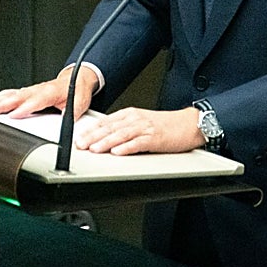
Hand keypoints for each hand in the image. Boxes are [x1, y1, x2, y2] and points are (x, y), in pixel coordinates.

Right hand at [0, 67, 98, 119]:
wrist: (77, 78)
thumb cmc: (77, 91)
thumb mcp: (80, 103)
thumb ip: (72, 113)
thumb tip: (66, 122)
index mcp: (50, 92)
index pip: (35, 101)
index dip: (25, 108)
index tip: (13, 115)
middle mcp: (38, 89)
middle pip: (18, 97)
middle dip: (2, 104)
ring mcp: (32, 90)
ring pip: (11, 95)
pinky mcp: (28, 91)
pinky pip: (12, 93)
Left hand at [74, 106, 204, 155]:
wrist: (189, 124)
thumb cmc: (165, 125)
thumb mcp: (141, 122)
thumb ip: (123, 128)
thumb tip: (105, 139)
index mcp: (130, 114)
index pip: (105, 122)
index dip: (90, 130)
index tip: (78, 138)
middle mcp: (135, 119)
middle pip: (110, 128)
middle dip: (93, 137)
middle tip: (80, 145)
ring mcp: (145, 128)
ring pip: (121, 134)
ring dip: (106, 142)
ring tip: (95, 149)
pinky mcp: (155, 138)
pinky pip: (139, 143)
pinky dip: (127, 147)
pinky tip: (118, 152)